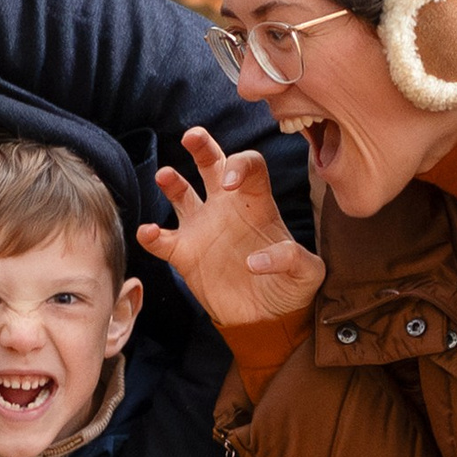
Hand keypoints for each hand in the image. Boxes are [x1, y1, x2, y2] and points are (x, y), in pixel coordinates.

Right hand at [139, 125, 325, 329]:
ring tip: (165, 176)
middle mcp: (227, 208)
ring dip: (172, 181)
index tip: (232, 183)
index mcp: (257, 203)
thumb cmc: (291, 288)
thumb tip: (258, 260)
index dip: (241, 165)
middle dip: (202, 146)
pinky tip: (149, 232)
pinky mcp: (185, 254)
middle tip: (192, 137)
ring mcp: (203, 228)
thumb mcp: (307, 274)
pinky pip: (162, 240)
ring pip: (181, 193)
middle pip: (212, 163)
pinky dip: (151, 235)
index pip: (250, 165)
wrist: (267, 319)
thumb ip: (294, 260)